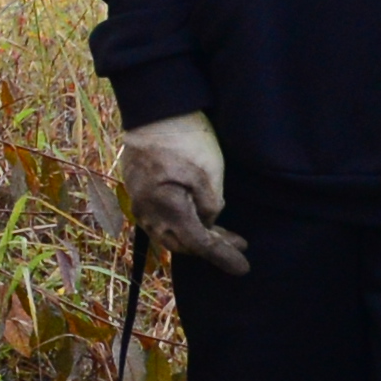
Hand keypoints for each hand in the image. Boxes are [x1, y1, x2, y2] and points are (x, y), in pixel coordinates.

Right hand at [118, 111, 244, 275]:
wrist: (155, 113)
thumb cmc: (186, 140)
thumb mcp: (209, 174)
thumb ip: (211, 206)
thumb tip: (208, 220)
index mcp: (168, 210)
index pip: (199, 245)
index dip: (223, 257)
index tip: (243, 267)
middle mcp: (148, 212)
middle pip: (181, 245)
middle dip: (210, 248)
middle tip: (238, 244)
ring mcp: (139, 202)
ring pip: (168, 233)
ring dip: (195, 237)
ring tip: (220, 232)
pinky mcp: (137, 190)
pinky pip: (159, 220)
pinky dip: (180, 224)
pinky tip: (194, 217)